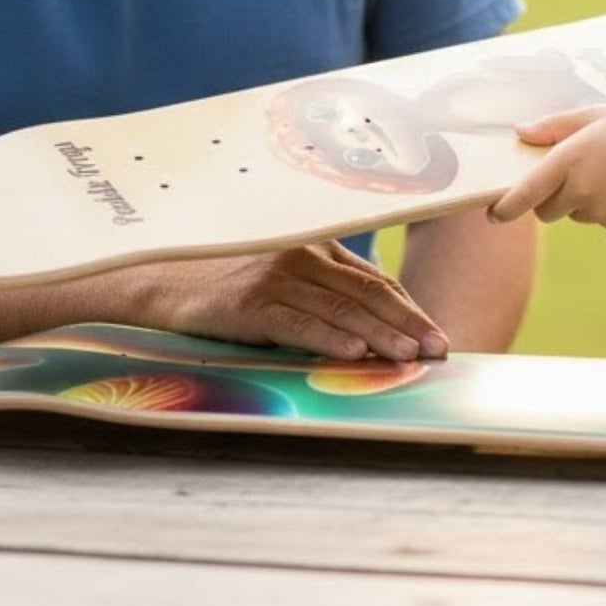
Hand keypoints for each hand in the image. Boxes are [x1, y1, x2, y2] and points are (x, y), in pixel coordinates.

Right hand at [137, 242, 448, 361]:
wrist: (166, 285)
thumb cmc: (232, 287)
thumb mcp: (285, 283)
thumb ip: (327, 294)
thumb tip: (377, 331)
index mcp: (318, 249)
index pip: (377, 282)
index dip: (411, 310)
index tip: (437, 336)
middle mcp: (304, 256)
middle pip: (368, 294)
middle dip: (408, 324)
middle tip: (439, 350)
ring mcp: (278, 276)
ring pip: (342, 309)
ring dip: (381, 335)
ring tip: (410, 356)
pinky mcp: (252, 302)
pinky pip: (300, 323)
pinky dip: (331, 339)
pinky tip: (356, 353)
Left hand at [490, 108, 605, 230]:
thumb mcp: (595, 115)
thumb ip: (553, 126)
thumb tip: (520, 133)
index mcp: (570, 159)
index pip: (525, 193)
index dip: (504, 208)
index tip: (493, 214)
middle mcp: (582, 190)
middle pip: (546, 210)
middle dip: (549, 199)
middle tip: (571, 174)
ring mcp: (602, 210)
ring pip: (575, 214)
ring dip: (581, 200)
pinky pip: (600, 218)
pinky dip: (605, 206)